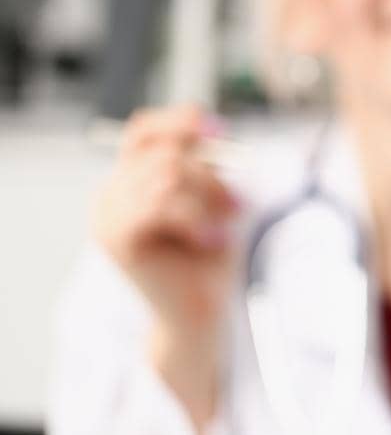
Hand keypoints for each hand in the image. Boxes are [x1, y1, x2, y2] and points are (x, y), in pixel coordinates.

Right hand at [93, 104, 241, 335]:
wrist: (204, 312)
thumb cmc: (213, 256)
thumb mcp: (217, 200)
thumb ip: (209, 163)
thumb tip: (210, 124)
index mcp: (129, 180)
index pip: (143, 131)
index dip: (180, 123)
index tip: (221, 129)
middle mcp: (110, 194)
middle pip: (162, 151)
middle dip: (211, 173)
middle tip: (239, 204)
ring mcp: (107, 216)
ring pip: (164, 173)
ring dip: (207, 196)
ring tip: (225, 225)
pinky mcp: (117, 238)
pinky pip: (159, 203)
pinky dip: (195, 217)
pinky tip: (210, 240)